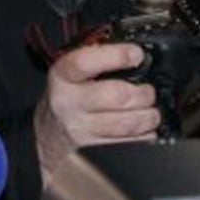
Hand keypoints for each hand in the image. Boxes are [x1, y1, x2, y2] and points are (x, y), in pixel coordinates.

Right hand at [32, 41, 159, 180]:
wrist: (48, 134)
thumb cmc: (66, 96)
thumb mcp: (70, 72)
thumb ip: (96, 58)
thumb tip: (131, 52)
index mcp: (63, 76)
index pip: (86, 63)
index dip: (116, 56)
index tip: (136, 54)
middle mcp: (69, 102)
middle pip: (117, 96)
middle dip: (142, 93)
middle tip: (148, 91)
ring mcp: (81, 127)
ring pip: (126, 123)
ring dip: (148, 116)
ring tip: (151, 111)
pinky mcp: (93, 147)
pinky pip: (128, 141)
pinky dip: (144, 134)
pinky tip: (144, 127)